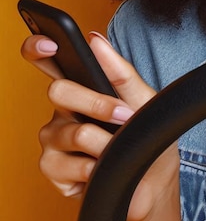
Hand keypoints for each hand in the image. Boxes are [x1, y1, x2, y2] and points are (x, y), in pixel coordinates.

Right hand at [21, 32, 178, 220]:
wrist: (153, 181)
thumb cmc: (147, 136)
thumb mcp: (145, 100)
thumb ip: (120, 71)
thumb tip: (95, 39)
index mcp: (82, 87)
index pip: (48, 61)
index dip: (38, 47)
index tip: (50, 42)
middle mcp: (62, 110)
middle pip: (58, 91)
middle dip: (97, 104)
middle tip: (124, 116)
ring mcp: (53, 140)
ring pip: (73, 133)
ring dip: (106, 144)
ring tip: (119, 149)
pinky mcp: (53, 170)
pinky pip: (68, 165)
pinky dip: (95, 169)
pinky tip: (102, 168)